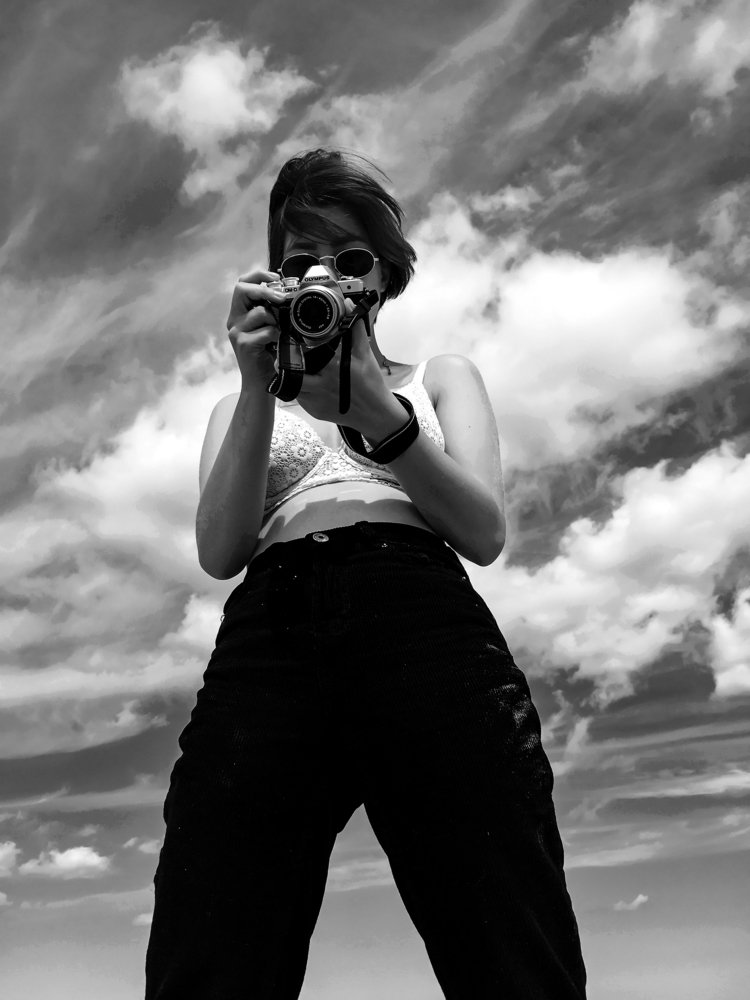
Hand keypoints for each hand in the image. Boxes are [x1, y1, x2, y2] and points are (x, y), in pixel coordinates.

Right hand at [226, 268, 287, 390]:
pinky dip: (277, 335)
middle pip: (241, 289)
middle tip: (281, 299)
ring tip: (278, 333)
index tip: (275, 277)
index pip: (242, 283)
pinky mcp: (244, 344)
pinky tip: (276, 344)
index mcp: (239, 314)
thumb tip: (285, 292)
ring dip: (275, 320)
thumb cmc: (267, 355)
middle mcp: (234, 321)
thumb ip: (270, 311)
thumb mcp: (267, 328)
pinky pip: (267, 330)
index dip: (258, 275)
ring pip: (259, 312)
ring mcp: (237, 332)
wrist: (260, 383)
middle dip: (264, 290)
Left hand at [294, 304, 392, 429]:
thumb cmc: (371, 385)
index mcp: (331, 369)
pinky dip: (301, 389)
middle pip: (290, 374)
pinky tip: (308, 383)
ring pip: (292, 387)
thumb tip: (348, 306)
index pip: (300, 358)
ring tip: (295, 368)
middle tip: (284, 356)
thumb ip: (355, 329)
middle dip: (284, 364)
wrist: (376, 414)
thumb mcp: (364, 354)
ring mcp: (316, 402)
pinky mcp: (315, 412)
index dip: (289, 349)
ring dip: (291, 377)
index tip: (287, 341)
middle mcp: (320, 387)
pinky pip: (301, 399)